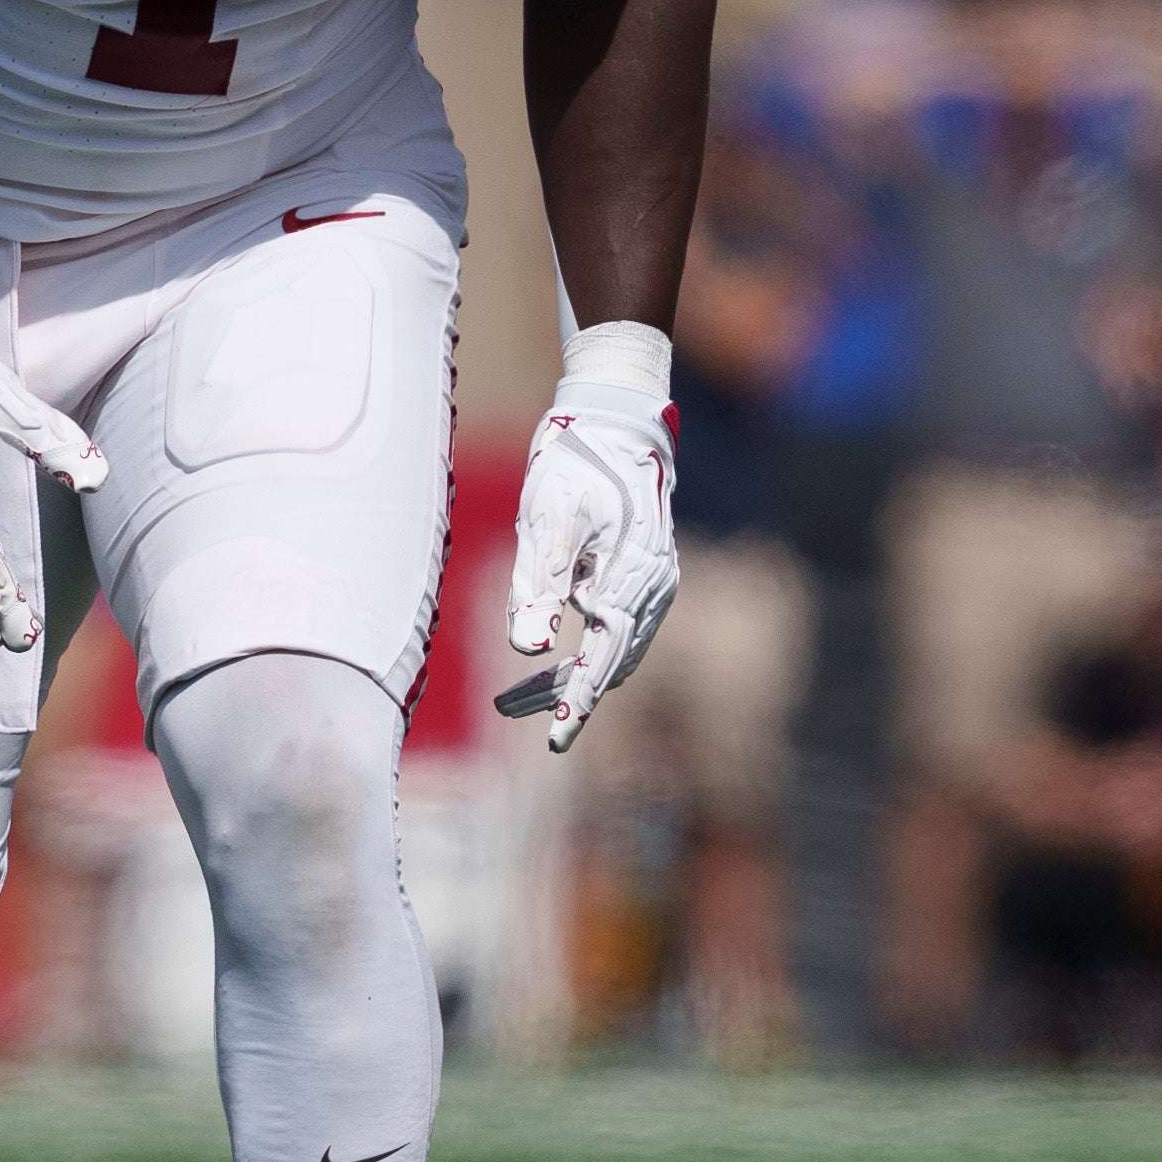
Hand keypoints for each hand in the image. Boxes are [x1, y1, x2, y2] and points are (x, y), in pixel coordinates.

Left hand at [505, 321, 680, 752]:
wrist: (614, 417)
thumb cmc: (575, 462)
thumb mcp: (547, 519)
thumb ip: (538, 585)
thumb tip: (530, 650)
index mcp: (632, 577)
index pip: (606, 658)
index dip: (578, 703)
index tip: (555, 743)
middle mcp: (655, 587)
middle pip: (611, 663)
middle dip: (562, 694)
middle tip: (505, 709)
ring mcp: (657, 582)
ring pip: (616, 651)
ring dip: (571, 675)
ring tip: (513, 697)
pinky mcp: (648, 574)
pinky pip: (621, 630)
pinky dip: (588, 650)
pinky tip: (554, 658)